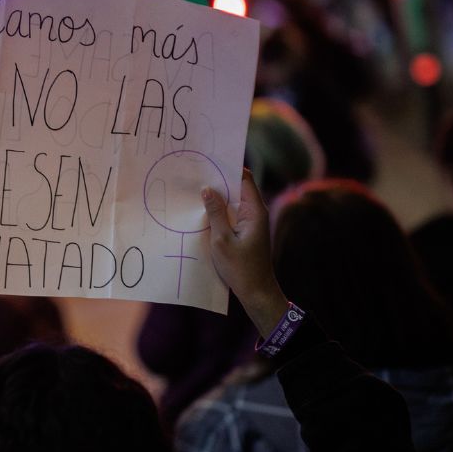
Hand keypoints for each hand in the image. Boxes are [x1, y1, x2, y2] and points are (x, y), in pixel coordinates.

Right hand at [202, 169, 288, 337]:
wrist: (256, 291)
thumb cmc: (240, 268)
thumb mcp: (222, 239)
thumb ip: (215, 213)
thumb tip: (208, 189)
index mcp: (255, 211)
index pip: (244, 178)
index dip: (228, 167)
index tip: (211, 160)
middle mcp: (256, 213)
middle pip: (238, 187)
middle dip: (219, 180)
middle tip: (197, 172)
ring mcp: (252, 223)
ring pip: (233, 201)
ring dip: (218, 196)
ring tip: (196, 188)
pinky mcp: (246, 232)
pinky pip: (232, 214)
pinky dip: (219, 210)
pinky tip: (203, 211)